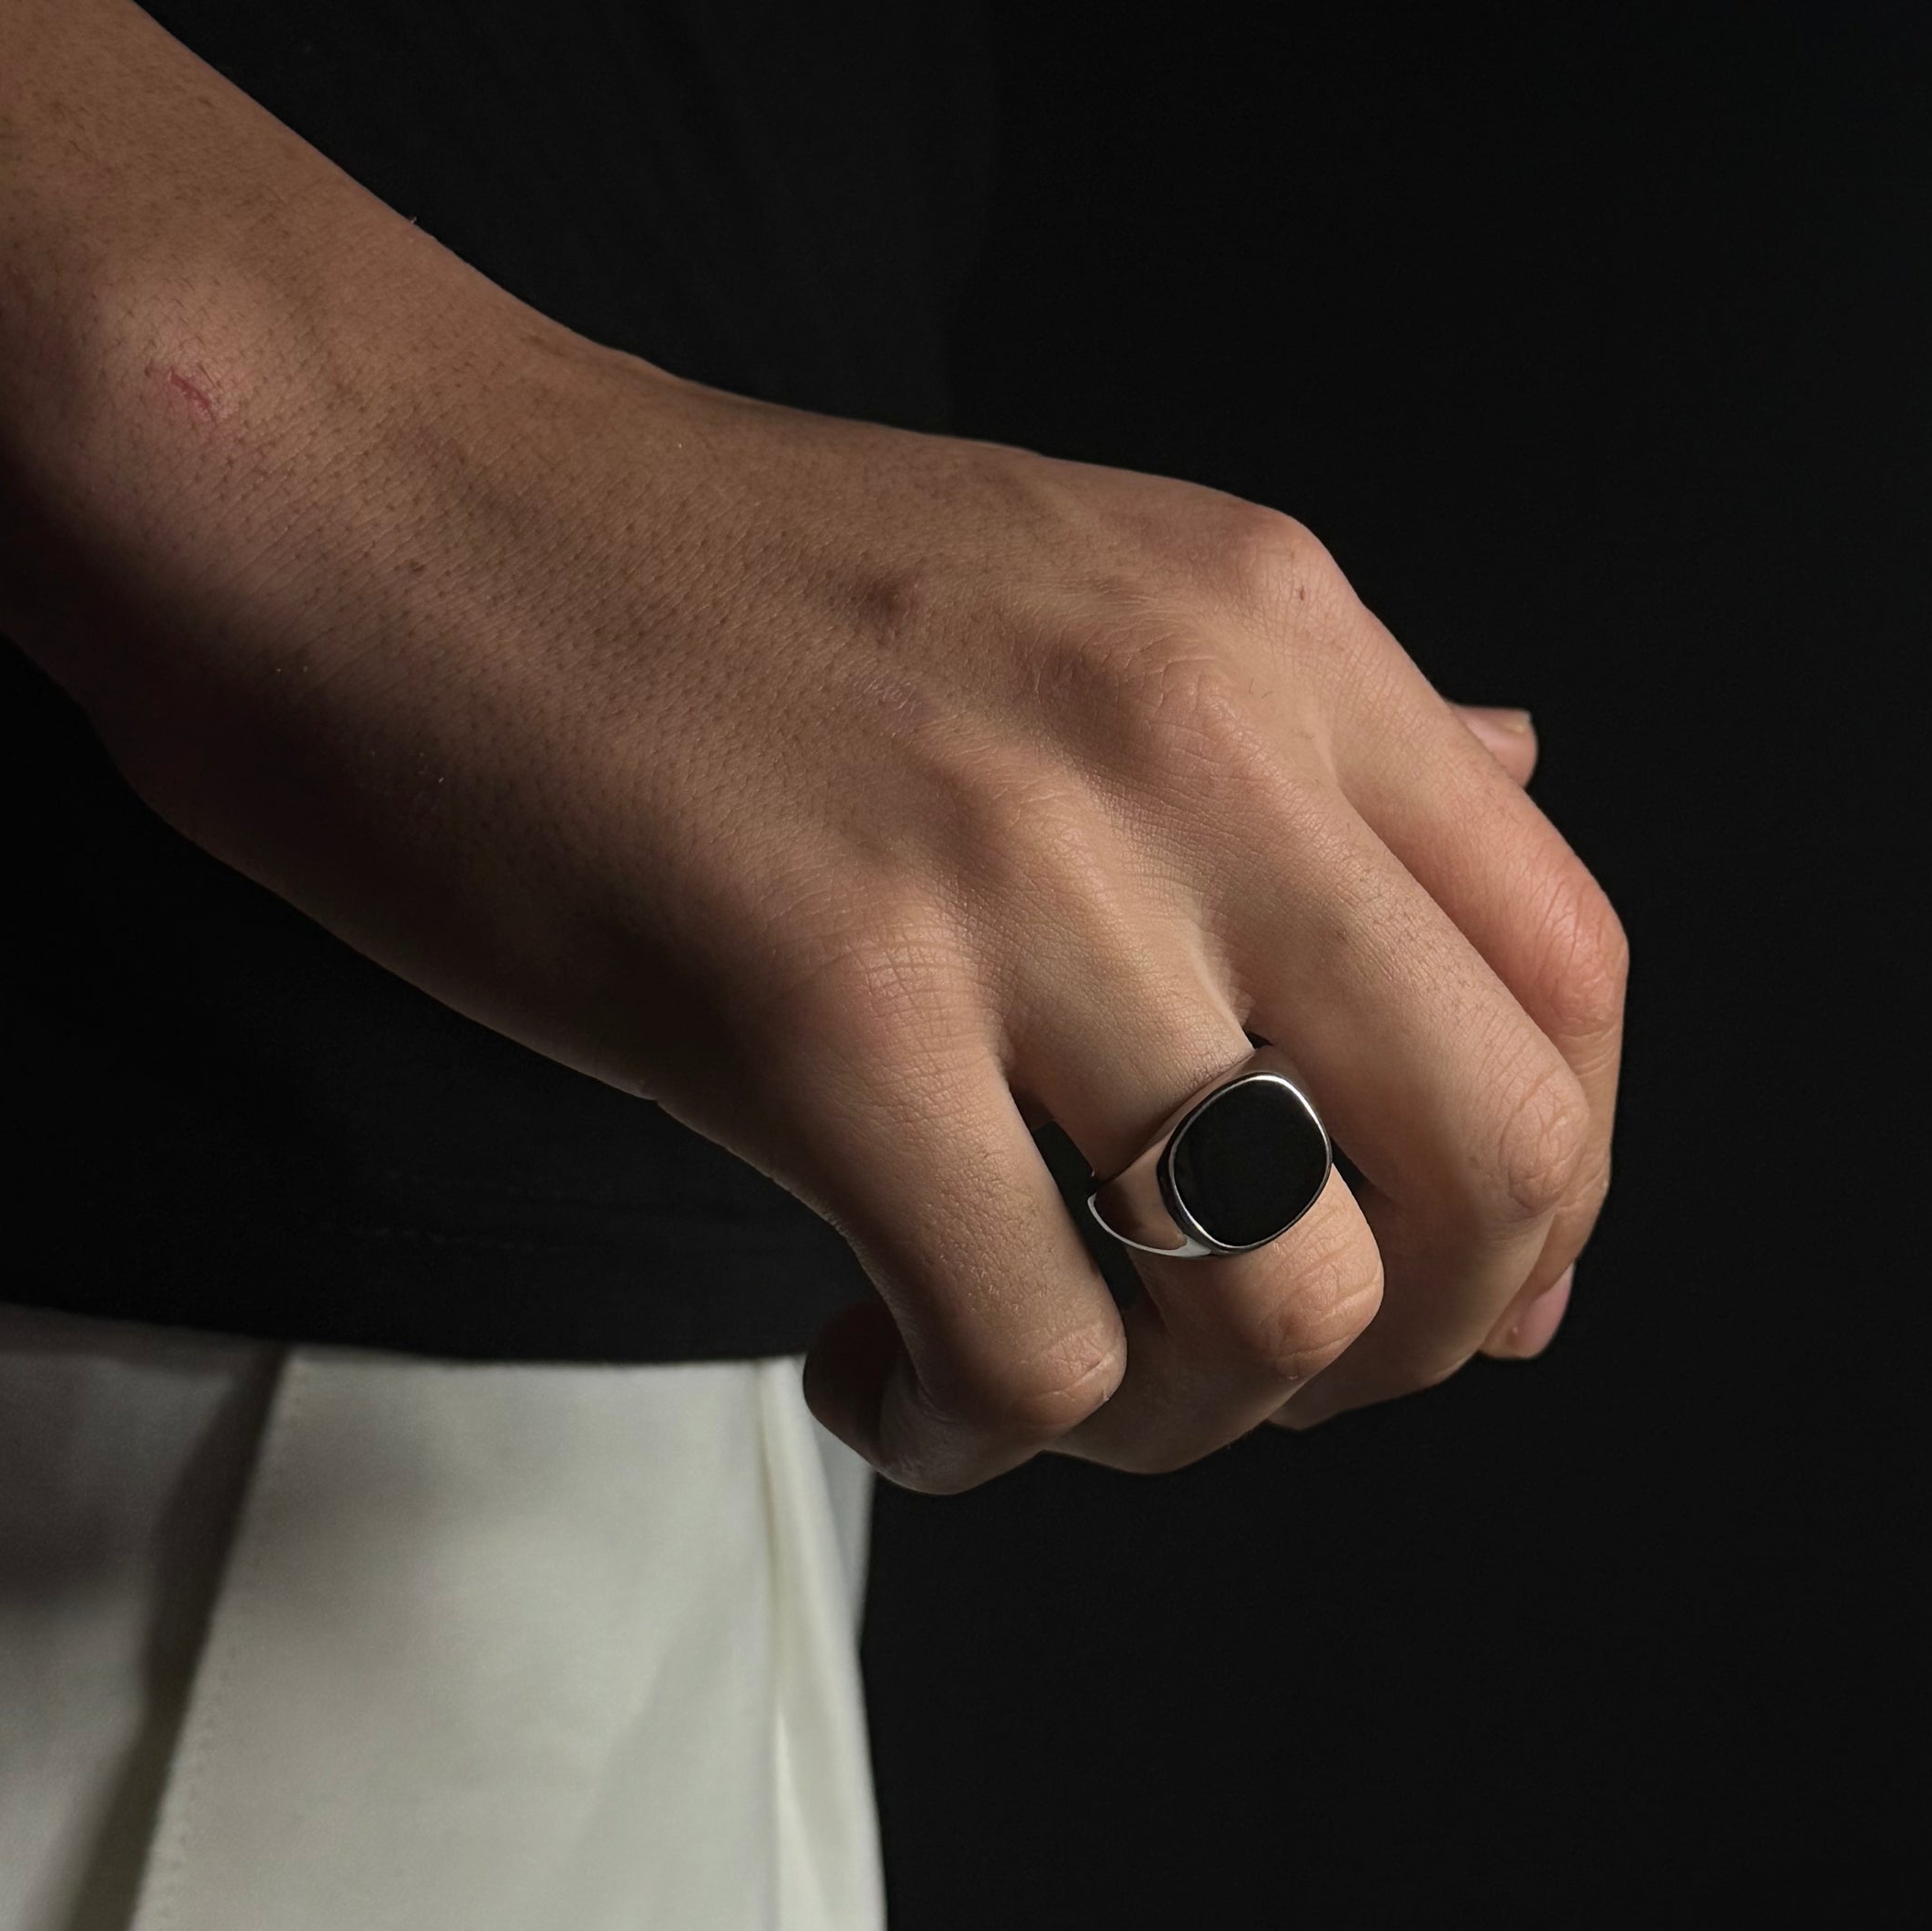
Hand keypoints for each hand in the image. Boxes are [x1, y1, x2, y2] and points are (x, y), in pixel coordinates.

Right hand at [63, 275, 1623, 1488]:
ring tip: (1035, 1383)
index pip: (1573, 972)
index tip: (1432, 1295)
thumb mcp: (1077, 585)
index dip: (1547, 1199)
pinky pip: (1037, 1358)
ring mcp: (1020, 873)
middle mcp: (1200, 739)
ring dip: (1176, 1425)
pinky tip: (878, 1369)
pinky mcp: (821, 1010)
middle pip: (1502, 1162)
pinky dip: (980, 1436)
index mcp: (1276, 629)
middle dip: (1412, 1349)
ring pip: (1286, 1307)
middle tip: (1234, 1375)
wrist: (358, 494)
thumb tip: (1533, 879)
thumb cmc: (691, 581)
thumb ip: (1318, 745)